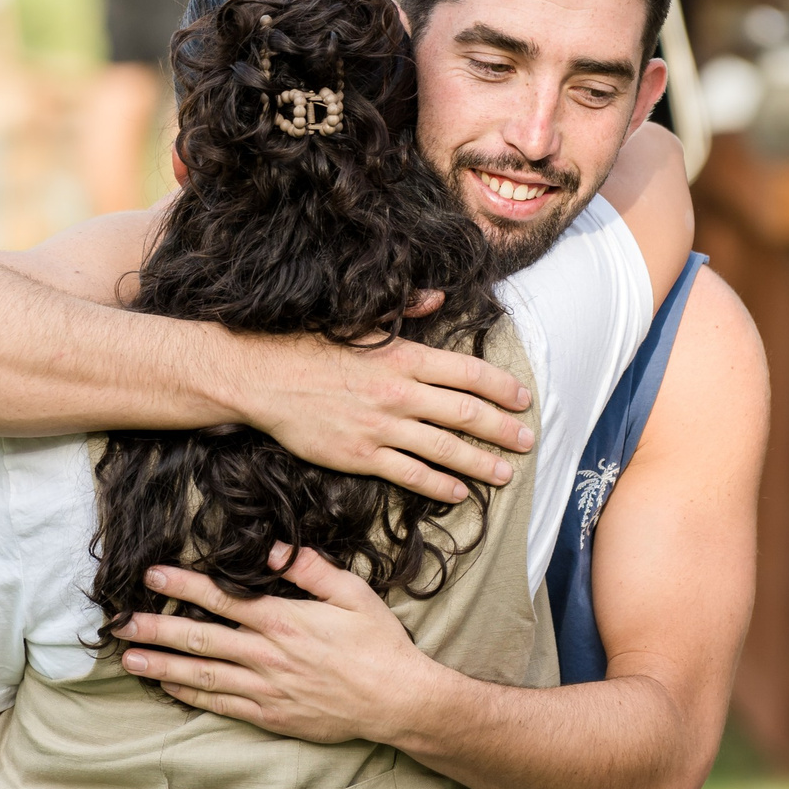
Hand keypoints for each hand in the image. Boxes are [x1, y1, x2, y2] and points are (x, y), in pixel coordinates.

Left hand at [120, 546, 447, 745]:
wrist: (398, 701)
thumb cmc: (379, 644)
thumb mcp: (353, 593)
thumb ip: (310, 569)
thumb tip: (271, 549)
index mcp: (284, 620)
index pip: (221, 599)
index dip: (182, 587)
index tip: (151, 577)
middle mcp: (267, 655)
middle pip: (199, 639)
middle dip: (155, 630)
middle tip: (119, 624)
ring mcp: (266, 689)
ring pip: (202, 676)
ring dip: (162, 667)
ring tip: (128, 660)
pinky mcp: (270, 716)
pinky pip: (221, 705)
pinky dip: (191, 696)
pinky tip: (168, 689)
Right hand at [232, 332, 533, 504]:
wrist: (261, 378)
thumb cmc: (308, 346)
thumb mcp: (359, 321)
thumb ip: (404, 310)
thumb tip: (438, 296)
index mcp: (402, 356)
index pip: (466, 372)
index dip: (501, 387)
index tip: (523, 398)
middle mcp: (399, 393)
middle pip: (465, 413)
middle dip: (502, 429)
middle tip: (528, 439)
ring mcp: (381, 428)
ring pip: (445, 449)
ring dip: (480, 463)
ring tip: (505, 473)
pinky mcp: (361, 456)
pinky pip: (410, 474)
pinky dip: (439, 484)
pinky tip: (459, 491)